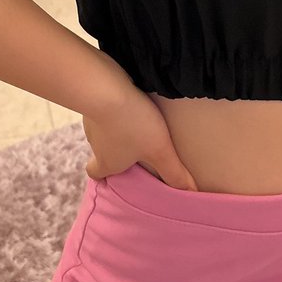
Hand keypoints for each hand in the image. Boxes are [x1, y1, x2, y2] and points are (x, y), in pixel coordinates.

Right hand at [82, 66, 198, 191]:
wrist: (106, 88)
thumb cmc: (133, 124)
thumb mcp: (159, 151)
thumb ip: (173, 172)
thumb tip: (190, 192)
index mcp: (107, 161)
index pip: (96, 174)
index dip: (105, 173)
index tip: (117, 170)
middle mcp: (94, 143)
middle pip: (101, 150)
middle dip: (114, 148)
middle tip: (132, 143)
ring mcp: (90, 119)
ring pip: (102, 127)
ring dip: (115, 125)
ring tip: (135, 118)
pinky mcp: (92, 97)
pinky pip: (103, 105)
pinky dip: (113, 104)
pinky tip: (128, 97)